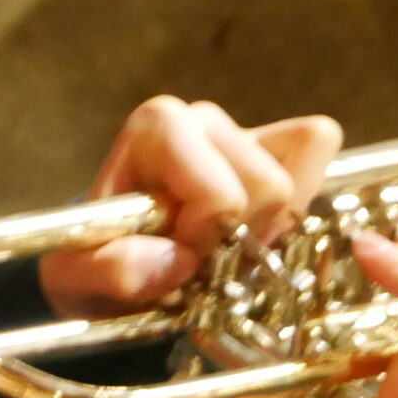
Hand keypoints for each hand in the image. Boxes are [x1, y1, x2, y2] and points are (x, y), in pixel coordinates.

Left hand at [39, 100, 338, 319]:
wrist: (111, 263)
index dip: (210, 236)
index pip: (222, 191)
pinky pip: (320, 151)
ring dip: (265, 231)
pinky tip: (255, 234)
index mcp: (159, 128)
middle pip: (269, 186)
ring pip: (296, 184)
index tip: (182, 256)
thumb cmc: (94, 261)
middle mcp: (204, 119)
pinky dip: (296, 209)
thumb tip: (176, 259)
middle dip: (241, 236)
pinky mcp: (277, 148)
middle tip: (202, 257)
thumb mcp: (77, 278)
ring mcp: (245, 132)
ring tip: (222, 246)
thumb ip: (111, 269)